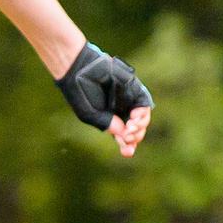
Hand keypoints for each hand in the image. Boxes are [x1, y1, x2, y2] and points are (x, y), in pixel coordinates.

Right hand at [56, 42, 152, 157]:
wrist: (79, 69)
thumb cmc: (79, 92)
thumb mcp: (89, 115)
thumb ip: (106, 124)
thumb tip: (125, 134)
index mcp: (109, 118)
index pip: (123, 135)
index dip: (127, 145)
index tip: (127, 152)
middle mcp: (120, 110)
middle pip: (135, 129)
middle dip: (134, 137)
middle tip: (127, 138)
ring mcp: (128, 99)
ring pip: (142, 118)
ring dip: (139, 127)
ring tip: (130, 129)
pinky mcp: (133, 88)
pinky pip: (144, 103)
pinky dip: (142, 113)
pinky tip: (134, 118)